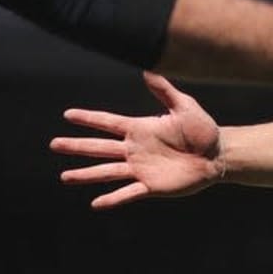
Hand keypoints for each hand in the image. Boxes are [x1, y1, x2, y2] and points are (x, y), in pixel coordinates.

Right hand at [50, 72, 222, 208]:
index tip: (68, 115)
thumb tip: (148, 69)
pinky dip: (112, 198)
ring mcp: (140, 168)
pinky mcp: (151, 186)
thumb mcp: (185, 107)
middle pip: (100, 148)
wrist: (218, 155)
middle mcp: (135, 149)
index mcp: (140, 129)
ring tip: (64, 176)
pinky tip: (95, 203)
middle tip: (54, 144)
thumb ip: (165, 91)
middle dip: (77, 146)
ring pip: (107, 172)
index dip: (89, 119)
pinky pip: (128, 193)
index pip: (108, 123)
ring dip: (86, 174)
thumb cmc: (203, 130)